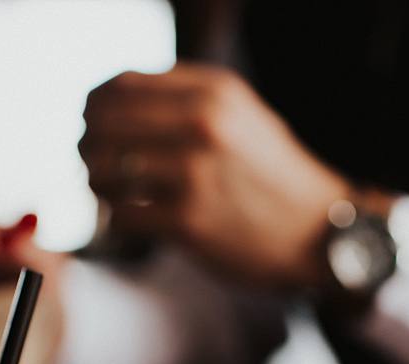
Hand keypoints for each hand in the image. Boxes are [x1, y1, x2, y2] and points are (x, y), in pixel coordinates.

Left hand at [80, 64, 350, 288]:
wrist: (320, 234)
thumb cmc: (273, 178)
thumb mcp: (241, 116)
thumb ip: (185, 99)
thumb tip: (110, 99)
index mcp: (213, 92)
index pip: (120, 85)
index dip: (94, 106)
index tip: (93, 126)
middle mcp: (203, 124)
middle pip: (102, 123)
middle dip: (88, 146)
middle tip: (94, 165)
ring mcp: (195, 173)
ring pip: (103, 169)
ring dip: (96, 184)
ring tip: (112, 194)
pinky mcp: (188, 221)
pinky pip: (121, 214)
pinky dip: (117, 219)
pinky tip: (133, 221)